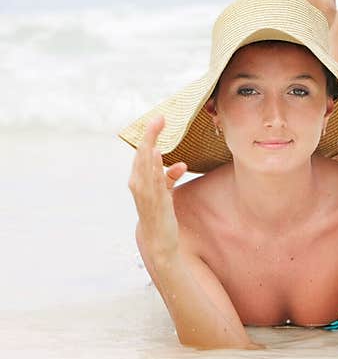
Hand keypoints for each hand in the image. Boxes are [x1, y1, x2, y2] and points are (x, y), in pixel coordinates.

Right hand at [127, 115, 188, 256]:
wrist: (158, 240)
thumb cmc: (160, 214)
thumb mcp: (165, 192)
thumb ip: (169, 177)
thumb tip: (179, 164)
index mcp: (138, 179)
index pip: (142, 152)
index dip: (149, 135)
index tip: (159, 120)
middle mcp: (137, 183)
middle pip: (142, 153)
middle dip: (150, 134)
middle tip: (159, 118)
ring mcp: (144, 191)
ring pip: (145, 162)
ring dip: (151, 143)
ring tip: (157, 126)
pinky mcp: (154, 200)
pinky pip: (152, 178)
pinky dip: (153, 164)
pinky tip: (156, 152)